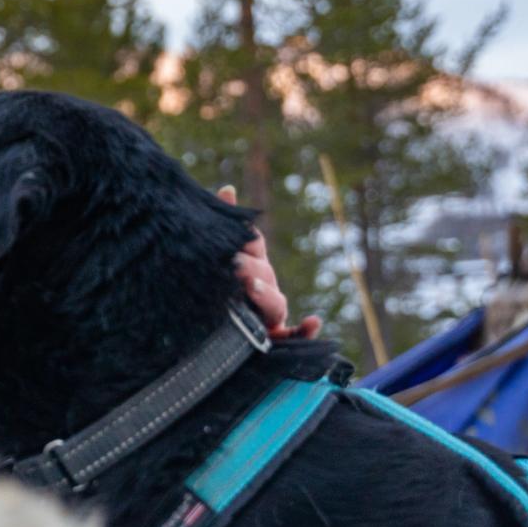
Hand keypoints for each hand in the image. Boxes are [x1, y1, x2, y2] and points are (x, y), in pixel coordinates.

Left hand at [219, 186, 320, 340]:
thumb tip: (227, 189)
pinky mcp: (275, 337)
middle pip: (262, 272)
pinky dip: (305, 330)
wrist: (214, 336)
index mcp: (250, 264)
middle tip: (232, 264)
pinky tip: (313, 321)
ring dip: (266, 294)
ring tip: (252, 288)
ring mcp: (270, 312)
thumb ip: (224, 227)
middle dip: (249, 267)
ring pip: (275, 302)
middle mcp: (264, 285)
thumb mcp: (218, 260)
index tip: (235, 235)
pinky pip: (294, 335)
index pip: (252, 243)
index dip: (244, 237)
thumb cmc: (221, 292)